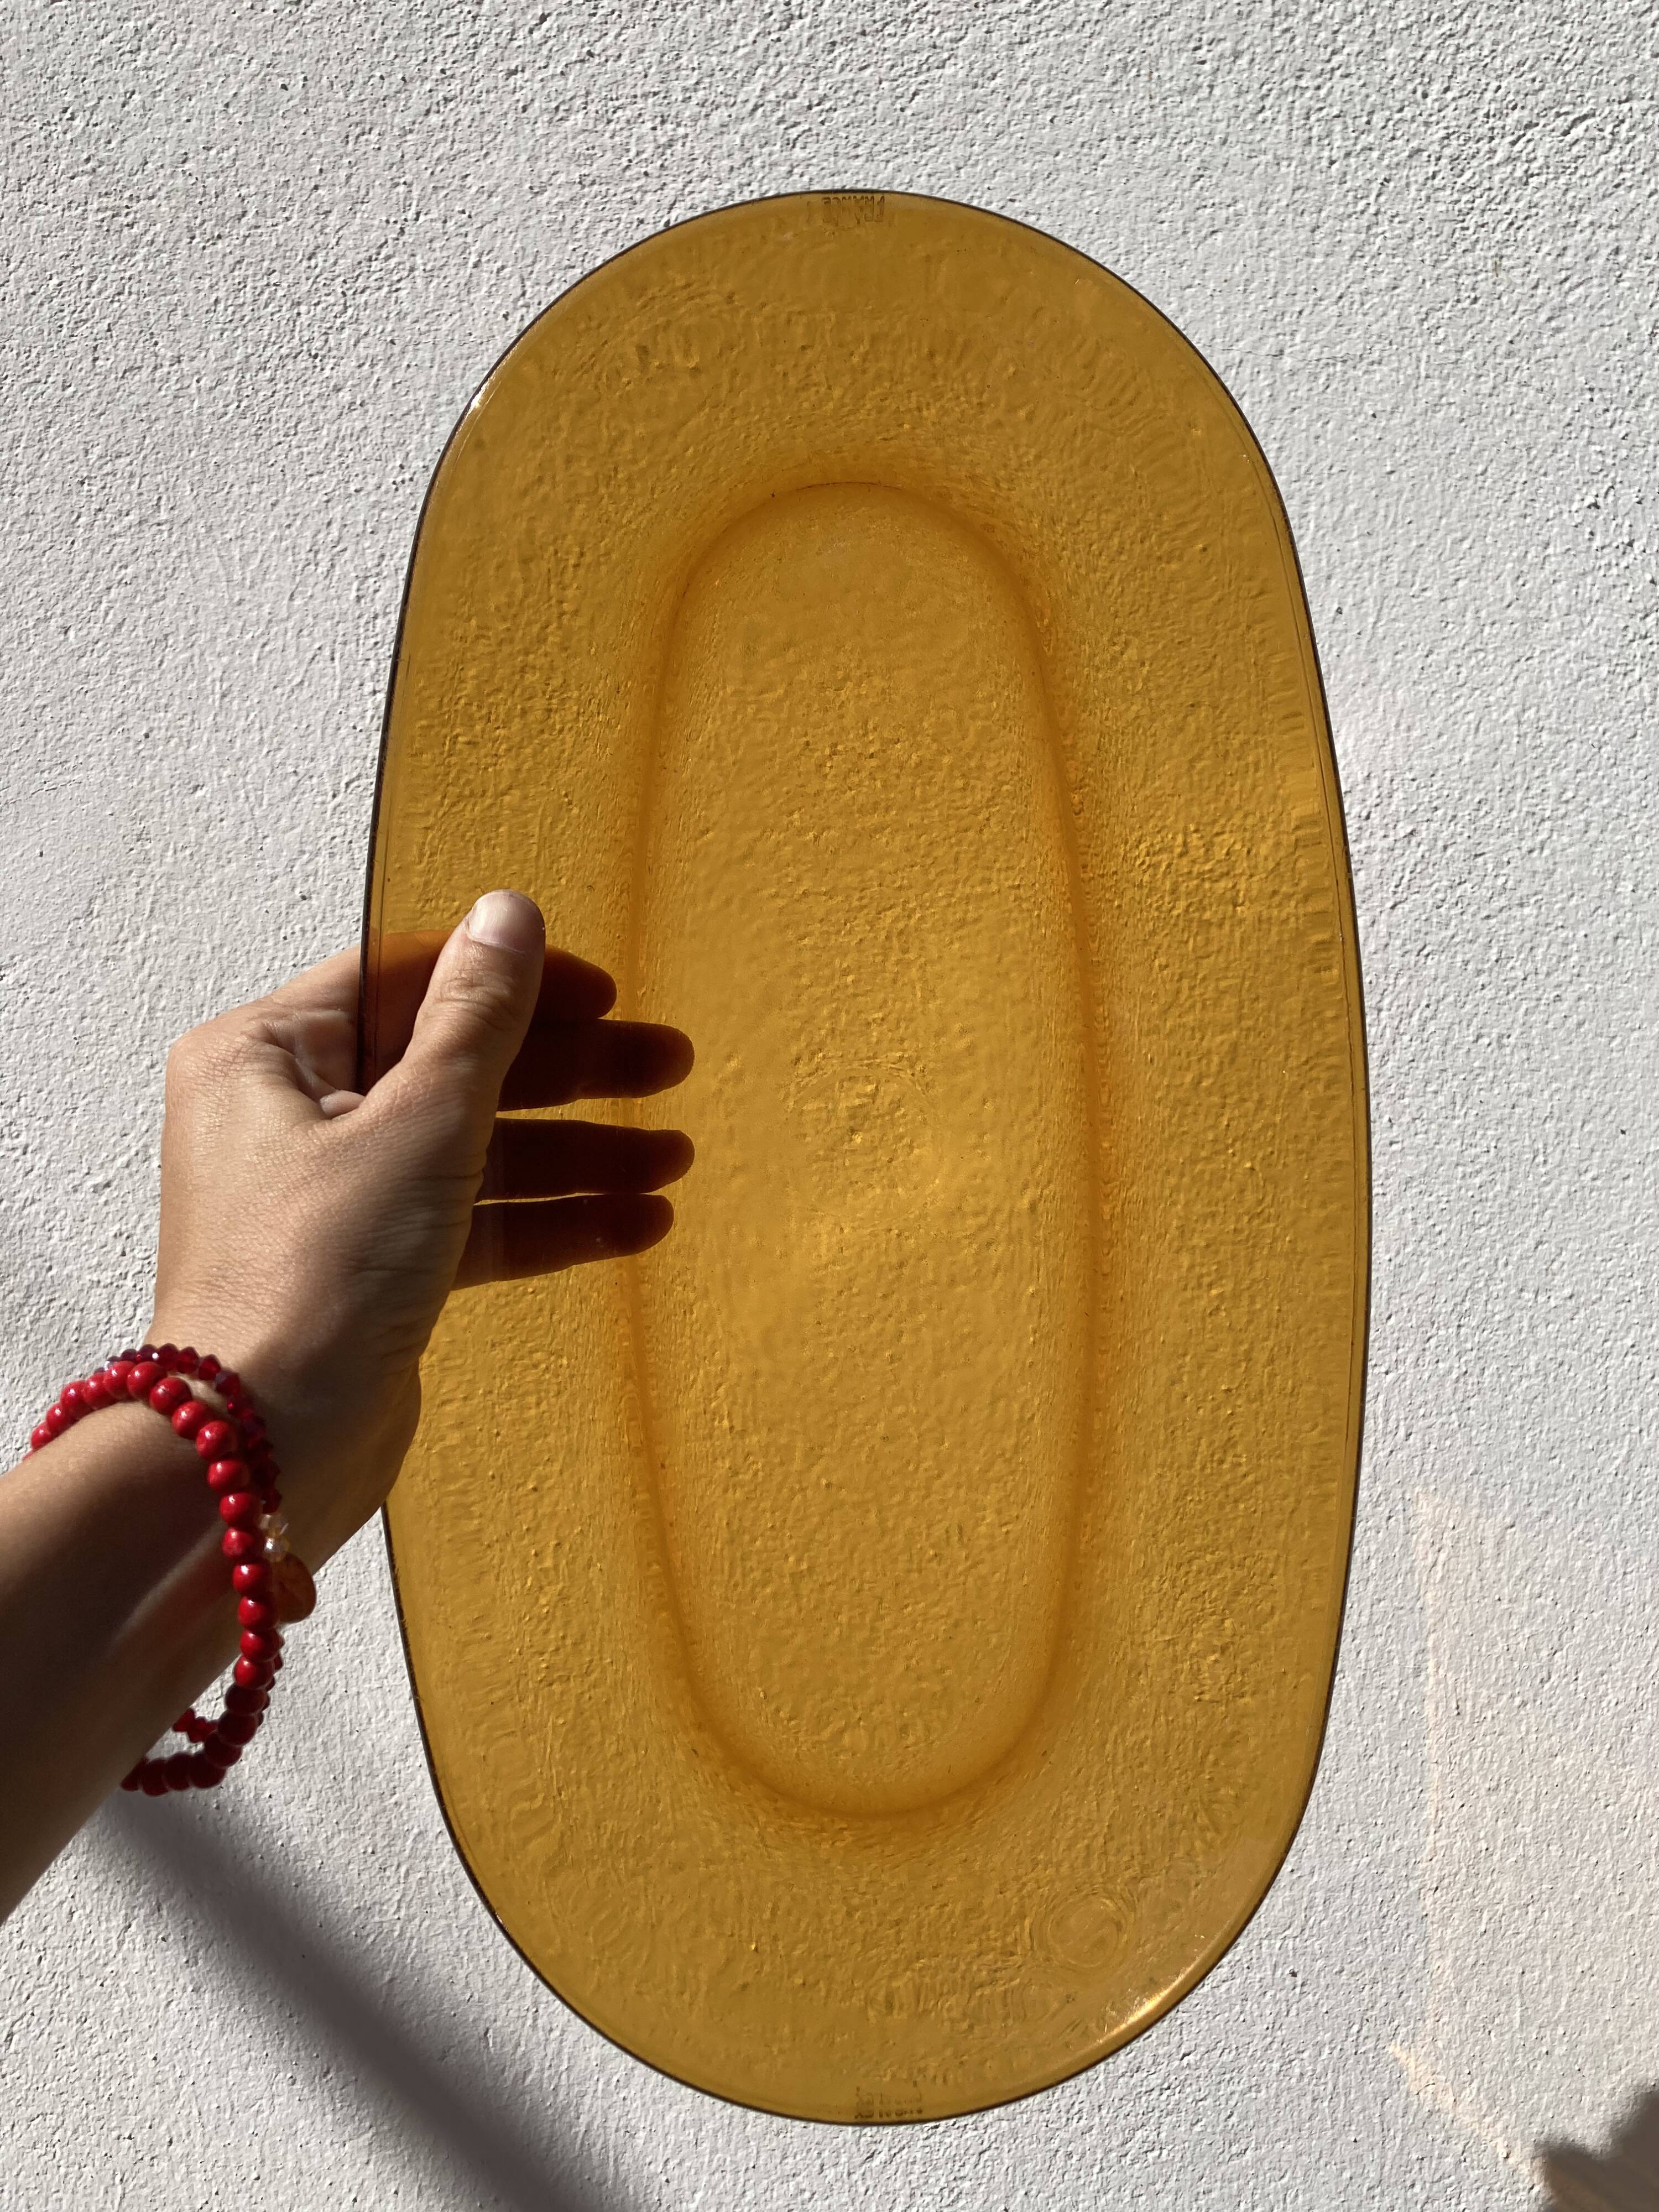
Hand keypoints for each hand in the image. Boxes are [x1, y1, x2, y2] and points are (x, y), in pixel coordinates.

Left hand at [148, 891, 692, 1567]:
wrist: (261, 1454)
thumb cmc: (309, 1281)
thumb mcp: (419, 1124)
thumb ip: (476, 1019)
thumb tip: (508, 915)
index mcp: (268, 1055)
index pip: (409, 980)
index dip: (515, 983)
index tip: (606, 995)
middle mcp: (288, 1118)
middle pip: (453, 1065)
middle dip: (569, 1074)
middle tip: (667, 1066)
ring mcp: (331, 1200)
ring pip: (474, 1150)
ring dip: (575, 1154)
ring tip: (673, 1160)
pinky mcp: (369, 1273)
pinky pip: (470, 1224)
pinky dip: (545, 1222)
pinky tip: (633, 1224)